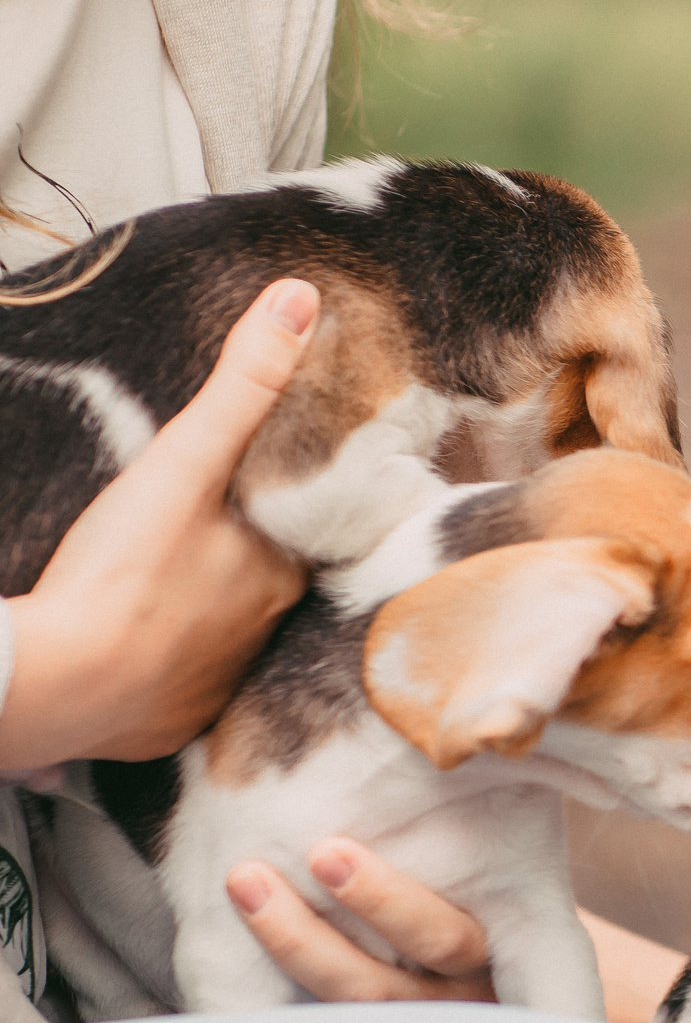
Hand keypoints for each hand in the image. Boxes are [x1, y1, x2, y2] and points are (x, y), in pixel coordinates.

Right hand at [0, 280, 314, 768]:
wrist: (58, 682)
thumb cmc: (126, 571)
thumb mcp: (185, 462)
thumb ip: (244, 385)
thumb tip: (301, 298)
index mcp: (280, 578)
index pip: (296, 534)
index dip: (274, 509)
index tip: (243, 495)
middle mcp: (263, 639)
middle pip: (256, 586)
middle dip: (231, 561)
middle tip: (189, 536)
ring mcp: (214, 688)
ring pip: (217, 638)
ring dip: (195, 615)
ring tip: (159, 586)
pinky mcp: (165, 724)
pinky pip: (173, 690)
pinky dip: (157, 667)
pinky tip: (131, 647)